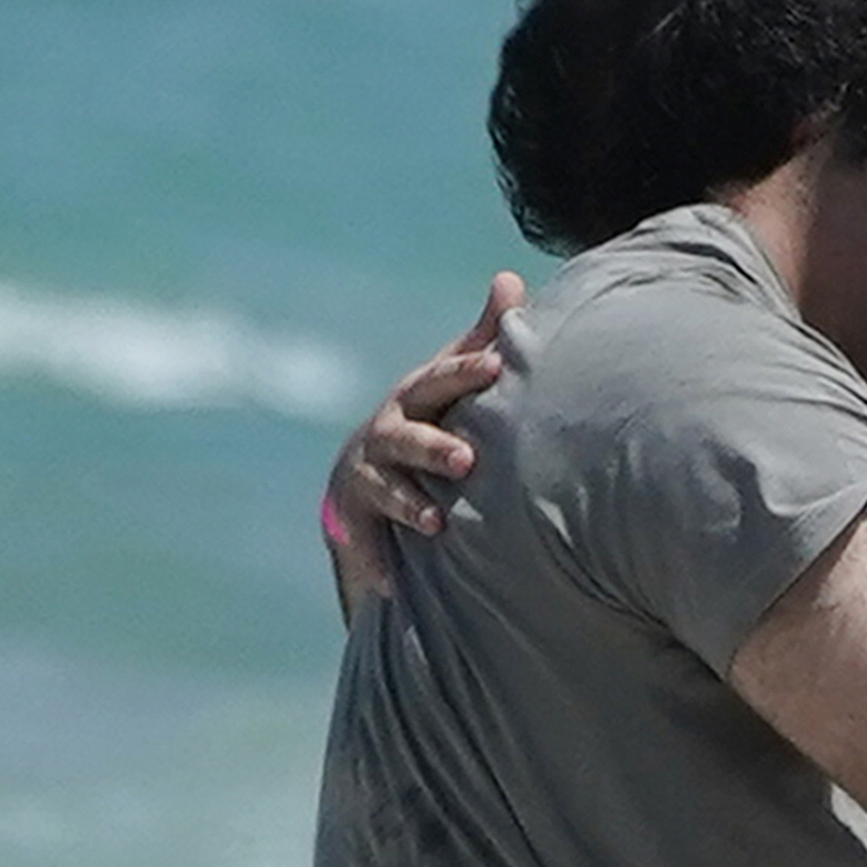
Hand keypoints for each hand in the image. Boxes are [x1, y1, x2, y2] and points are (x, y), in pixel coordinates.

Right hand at [323, 272, 519, 606]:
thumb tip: (511, 277)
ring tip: (435, 525)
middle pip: (407, 437)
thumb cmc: (432, 416)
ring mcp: (367, 477)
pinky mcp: (355, 522)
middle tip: (468, 460)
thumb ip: (484, 336)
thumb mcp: (454, 378)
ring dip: (407, 505)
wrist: (367, 471)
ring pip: (384, 490)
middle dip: (433, 447)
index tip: (495, 366)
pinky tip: (396, 588)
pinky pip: (365, 545)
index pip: (439, 380)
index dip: (465, 371)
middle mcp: (386, 434)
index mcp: (416, 397)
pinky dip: (377, 566)